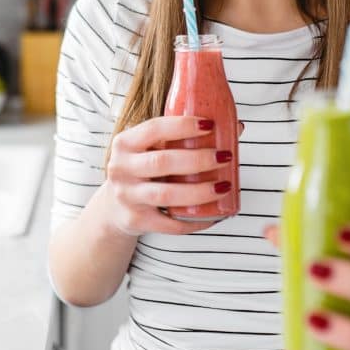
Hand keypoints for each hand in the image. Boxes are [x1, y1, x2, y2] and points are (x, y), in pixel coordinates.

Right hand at [103, 116, 235, 236]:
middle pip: (162, 162)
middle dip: (198, 160)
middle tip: (225, 157)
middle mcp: (121, 168)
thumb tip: (236, 127)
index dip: (182, 126)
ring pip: (166, 195)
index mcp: (125, 143)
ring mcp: (127, 196)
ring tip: (225, 186)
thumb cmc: (143, 169)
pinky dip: (194, 221)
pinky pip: (169, 224)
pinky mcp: (135, 221)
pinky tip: (214, 215)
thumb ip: (184, 137)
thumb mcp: (151, 148)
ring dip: (200, 191)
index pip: (153, 129)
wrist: (113, 206)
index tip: (210, 125)